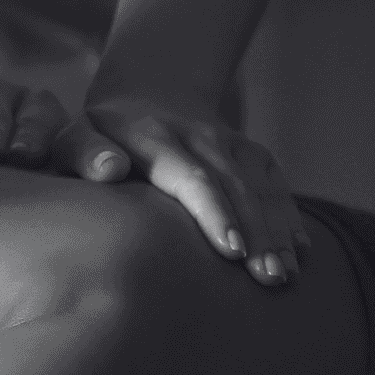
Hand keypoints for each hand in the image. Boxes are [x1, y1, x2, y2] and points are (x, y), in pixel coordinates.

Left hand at [52, 96, 308, 286]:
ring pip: (261, 187)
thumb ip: (83, 152)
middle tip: (268, 277)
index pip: (190, 175)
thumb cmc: (99, 137)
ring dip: (277, 231)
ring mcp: (229, 142)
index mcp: (153, 135)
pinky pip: (275, 183)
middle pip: (235, 186)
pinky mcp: (249, 152)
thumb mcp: (74, 136)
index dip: (213, 211)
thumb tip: (109, 170)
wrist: (146, 97)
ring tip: (285, 274)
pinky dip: (289, 215)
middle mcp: (198, 135)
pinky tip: (300, 251)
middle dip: (256, 232)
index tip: (230, 249)